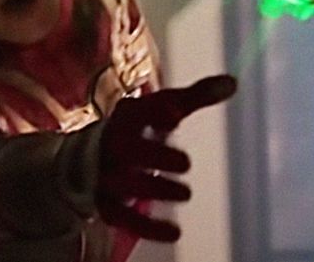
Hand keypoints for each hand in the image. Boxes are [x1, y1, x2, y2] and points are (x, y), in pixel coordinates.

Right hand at [96, 75, 235, 241]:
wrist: (81, 160)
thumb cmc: (131, 131)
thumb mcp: (156, 110)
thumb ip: (193, 97)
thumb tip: (232, 82)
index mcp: (125, 118)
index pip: (137, 111)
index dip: (154, 111)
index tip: (174, 113)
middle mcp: (111, 144)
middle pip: (127, 149)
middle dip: (154, 155)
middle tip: (185, 163)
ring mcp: (104, 174)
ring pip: (124, 183)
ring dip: (154, 188)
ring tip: (184, 193)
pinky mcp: (104, 203)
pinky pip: (122, 216)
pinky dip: (146, 226)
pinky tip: (173, 232)